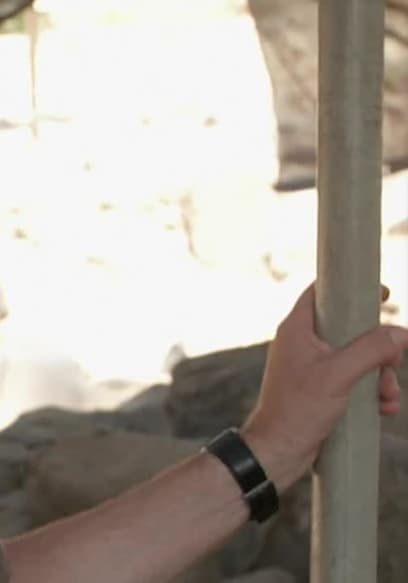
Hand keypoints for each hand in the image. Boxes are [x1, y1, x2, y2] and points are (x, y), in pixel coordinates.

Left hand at [243, 283, 407, 492]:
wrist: (277, 452)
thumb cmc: (298, 410)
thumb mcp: (339, 375)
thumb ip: (371, 350)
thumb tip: (400, 333)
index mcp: (298, 328)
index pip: (322, 291)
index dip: (352, 288)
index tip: (382, 294)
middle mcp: (303, 343)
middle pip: (348, 327)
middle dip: (377, 347)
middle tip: (392, 363)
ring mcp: (310, 366)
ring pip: (355, 357)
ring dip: (378, 374)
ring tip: (388, 396)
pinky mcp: (319, 388)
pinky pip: (351, 379)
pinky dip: (369, 390)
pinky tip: (383, 408)